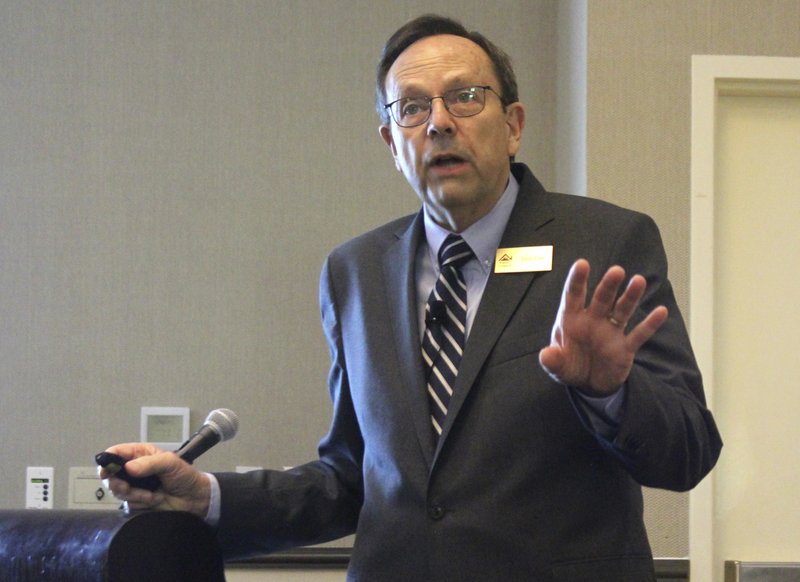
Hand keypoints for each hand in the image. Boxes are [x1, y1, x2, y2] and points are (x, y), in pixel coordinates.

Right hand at [98, 443, 210, 517]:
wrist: (193, 498)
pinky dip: (140, 503)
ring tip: (152, 494)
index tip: (106, 471)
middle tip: (128, 488)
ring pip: (118, 491)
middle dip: (118, 483)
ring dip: (134, 495)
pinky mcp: (136, 500)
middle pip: (111, 475)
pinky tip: (154, 500)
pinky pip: (128, 503)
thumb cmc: (184, 475)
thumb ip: (149, 463)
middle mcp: (134, 469)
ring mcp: (134, 485)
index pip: (116, 453)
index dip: (107, 461)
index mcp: (140, 454)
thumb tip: (129, 468)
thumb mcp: (170, 463)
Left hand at [539, 259, 667, 394]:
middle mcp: (593, 320)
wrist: (589, 384)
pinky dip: (650, 324)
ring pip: (622, 310)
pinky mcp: (625, 347)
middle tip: (617, 271)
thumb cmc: (570, 366)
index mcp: (572, 319)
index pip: (573, 296)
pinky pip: (639, 334)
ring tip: (638, 281)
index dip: (577, 280)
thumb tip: (546, 355)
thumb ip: (552, 361)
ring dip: (630, 296)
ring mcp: (611, 332)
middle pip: (601, 299)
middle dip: (608, 285)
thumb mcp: (557, 367)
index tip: (582, 264)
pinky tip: (661, 311)